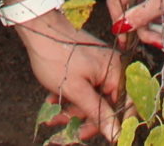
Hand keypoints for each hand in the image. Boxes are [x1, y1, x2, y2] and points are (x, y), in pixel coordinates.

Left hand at [8, 0, 123, 139]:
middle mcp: (111, 68)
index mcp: (116, 72)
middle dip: (87, 120)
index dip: (115, 124)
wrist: (38, 29)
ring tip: (54, 116)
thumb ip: (99, 113)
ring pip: (92, 98)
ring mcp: (98, 67)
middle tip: (72, 132)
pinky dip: (70, 98)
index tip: (102, 137)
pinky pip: (83, 88)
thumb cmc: (58, 57)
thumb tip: (117, 135)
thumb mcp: (77, 90)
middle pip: (107, 104)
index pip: (126, 106)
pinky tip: (53, 101)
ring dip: (73, 110)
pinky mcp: (86, 66)